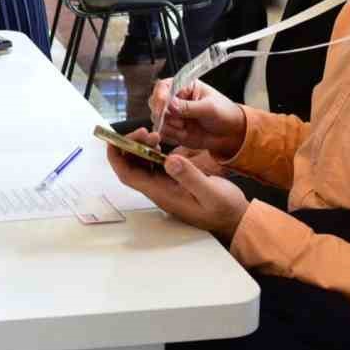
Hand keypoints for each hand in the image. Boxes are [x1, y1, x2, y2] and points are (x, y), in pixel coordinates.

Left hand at [106, 130, 249, 238]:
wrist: (235, 219)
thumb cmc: (224, 209)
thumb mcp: (211, 192)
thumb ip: (190, 177)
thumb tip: (169, 160)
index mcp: (162, 193)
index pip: (128, 175)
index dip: (117, 158)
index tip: (114, 140)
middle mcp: (159, 190)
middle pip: (132, 167)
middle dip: (131, 146)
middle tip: (146, 130)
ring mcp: (165, 187)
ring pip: (142, 165)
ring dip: (142, 148)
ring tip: (154, 134)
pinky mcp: (173, 182)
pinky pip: (154, 166)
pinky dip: (152, 152)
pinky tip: (160, 144)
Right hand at [149, 78, 246, 159]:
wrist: (231, 134)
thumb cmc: (224, 113)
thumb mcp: (209, 108)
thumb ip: (189, 107)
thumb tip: (170, 105)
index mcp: (184, 86)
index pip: (164, 87)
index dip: (160, 96)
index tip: (162, 106)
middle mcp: (175, 100)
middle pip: (155, 103)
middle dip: (163, 114)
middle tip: (178, 122)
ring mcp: (173, 115)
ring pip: (157, 120)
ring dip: (169, 126)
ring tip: (185, 128)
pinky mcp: (173, 129)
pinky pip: (163, 133)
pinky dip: (171, 136)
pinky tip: (184, 134)